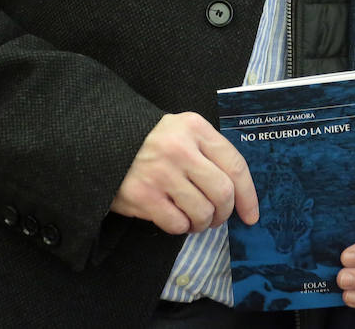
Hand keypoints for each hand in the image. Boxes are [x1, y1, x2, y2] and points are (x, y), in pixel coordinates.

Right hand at [110, 112, 258, 234]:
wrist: (103, 141)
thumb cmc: (151, 141)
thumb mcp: (183, 131)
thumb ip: (209, 153)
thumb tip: (238, 194)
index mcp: (196, 128)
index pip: (235, 165)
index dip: (248, 195)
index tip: (251, 215)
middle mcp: (180, 149)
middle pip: (223, 193)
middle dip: (224, 213)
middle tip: (216, 218)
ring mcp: (161, 173)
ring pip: (202, 212)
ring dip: (202, 223)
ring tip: (194, 219)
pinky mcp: (143, 196)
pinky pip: (177, 224)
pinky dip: (181, 227)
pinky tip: (173, 217)